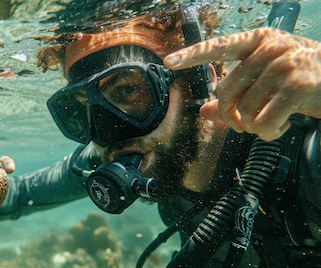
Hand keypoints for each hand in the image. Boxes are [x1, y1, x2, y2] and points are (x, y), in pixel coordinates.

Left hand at [164, 27, 320, 140]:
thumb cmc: (300, 76)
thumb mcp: (267, 76)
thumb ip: (236, 91)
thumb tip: (204, 112)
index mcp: (257, 40)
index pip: (219, 46)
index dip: (193, 55)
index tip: (169, 62)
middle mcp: (269, 49)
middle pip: (226, 92)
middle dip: (229, 116)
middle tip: (241, 125)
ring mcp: (284, 67)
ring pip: (245, 110)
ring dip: (253, 127)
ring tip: (269, 123)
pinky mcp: (298, 88)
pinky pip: (264, 122)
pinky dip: (268, 133)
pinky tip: (280, 127)